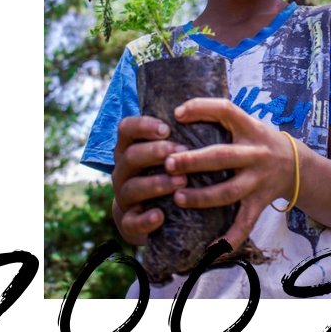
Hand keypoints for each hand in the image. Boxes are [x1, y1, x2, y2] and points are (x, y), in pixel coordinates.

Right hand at [112, 115, 187, 244]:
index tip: (166, 128)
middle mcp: (123, 171)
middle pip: (130, 156)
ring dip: (157, 183)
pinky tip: (160, 216)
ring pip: (132, 187)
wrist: (150, 215)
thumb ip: (177, 136)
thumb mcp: (166, 154)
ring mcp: (124, 196)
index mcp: (129, 149)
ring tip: (181, 181)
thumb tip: (208, 109)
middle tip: (181, 152)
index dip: (143, 126)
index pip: (126, 129)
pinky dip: (145, 219)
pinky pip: (132, 221)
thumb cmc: (164, 174)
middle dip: (155, 152)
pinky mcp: (129, 222)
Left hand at [163, 98, 295, 253]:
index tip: (177, 113)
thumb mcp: (247, 123)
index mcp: (250, 128)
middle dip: (194, 161)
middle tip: (168, 163)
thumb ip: (220, 118)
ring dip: (202, 197)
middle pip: (223, 156)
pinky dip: (229, 238)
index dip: (202, 108)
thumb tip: (178, 111)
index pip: (226, 110)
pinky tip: (210, 249)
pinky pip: (245, 223)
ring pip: (229, 192)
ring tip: (178, 197)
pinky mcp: (260, 202)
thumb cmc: (259, 141)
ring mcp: (258, 180)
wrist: (298, 165)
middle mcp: (256, 154)